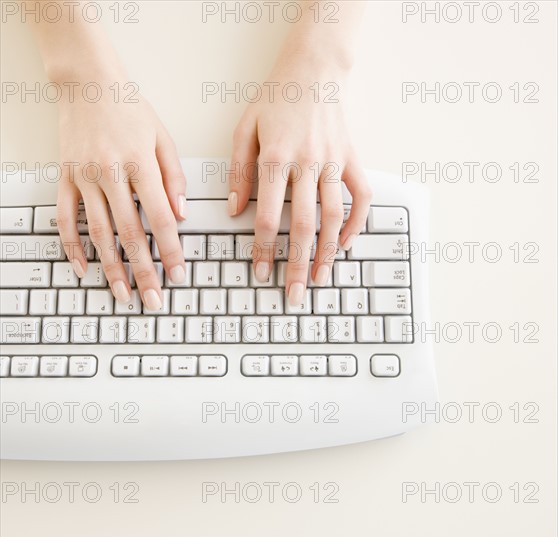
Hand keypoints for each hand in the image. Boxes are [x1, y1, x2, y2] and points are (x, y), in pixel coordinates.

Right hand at [56, 81, 186, 308]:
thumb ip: (174, 177)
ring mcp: (83, 177)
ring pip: (98, 232)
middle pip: (130, 233)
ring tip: (122, 294)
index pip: (160, 218)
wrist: (87, 81)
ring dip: (111, 267)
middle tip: (153, 299)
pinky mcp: (64, 178)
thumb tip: (182, 215)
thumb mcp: (163, 138)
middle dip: (144, 270)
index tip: (178, 274)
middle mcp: (110, 173)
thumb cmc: (130, 108)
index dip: (171, 250)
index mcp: (140, 164)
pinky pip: (64, 218)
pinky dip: (71, 246)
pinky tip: (82, 269)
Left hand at [228, 66, 370, 305]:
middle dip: (299, 265)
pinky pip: (361, 196)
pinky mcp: (351, 159)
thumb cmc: (275, 99)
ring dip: (328, 253)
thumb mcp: (245, 129)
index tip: (262, 273)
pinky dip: (358, 222)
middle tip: (295, 294)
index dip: (264, 250)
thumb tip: (233, 211)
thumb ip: (238, 171)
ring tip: (321, 279)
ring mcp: (333, 162)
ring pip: (334, 217)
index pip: (268, 217)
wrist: (313, 70)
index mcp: (276, 158)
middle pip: (303, 226)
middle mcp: (307, 164)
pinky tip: (347, 245)